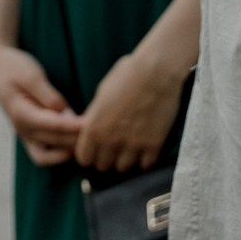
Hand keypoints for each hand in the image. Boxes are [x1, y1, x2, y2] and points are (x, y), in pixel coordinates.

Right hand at [0, 38, 83, 166]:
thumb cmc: (14, 68)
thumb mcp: (32, 75)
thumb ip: (48, 96)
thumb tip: (65, 113)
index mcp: (21, 113)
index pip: (53, 125)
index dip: (74, 127)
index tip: (93, 124)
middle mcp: (22, 129)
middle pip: (55, 142)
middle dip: (77, 139)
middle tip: (100, 133)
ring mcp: (25, 134)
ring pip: (49, 156)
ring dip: (69, 150)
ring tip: (89, 142)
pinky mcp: (30, 134)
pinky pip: (45, 154)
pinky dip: (60, 153)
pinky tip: (77, 142)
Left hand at [72, 45, 182, 174]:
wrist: (156, 72)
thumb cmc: (127, 74)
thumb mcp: (102, 94)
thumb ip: (96, 116)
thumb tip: (93, 126)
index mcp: (94, 127)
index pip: (84, 158)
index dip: (89, 155)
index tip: (95, 151)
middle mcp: (110, 140)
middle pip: (102, 165)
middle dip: (106, 158)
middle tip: (113, 150)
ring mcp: (132, 144)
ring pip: (123, 167)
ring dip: (125, 160)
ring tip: (130, 150)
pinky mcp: (153, 144)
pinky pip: (145, 164)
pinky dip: (145, 159)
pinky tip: (146, 149)